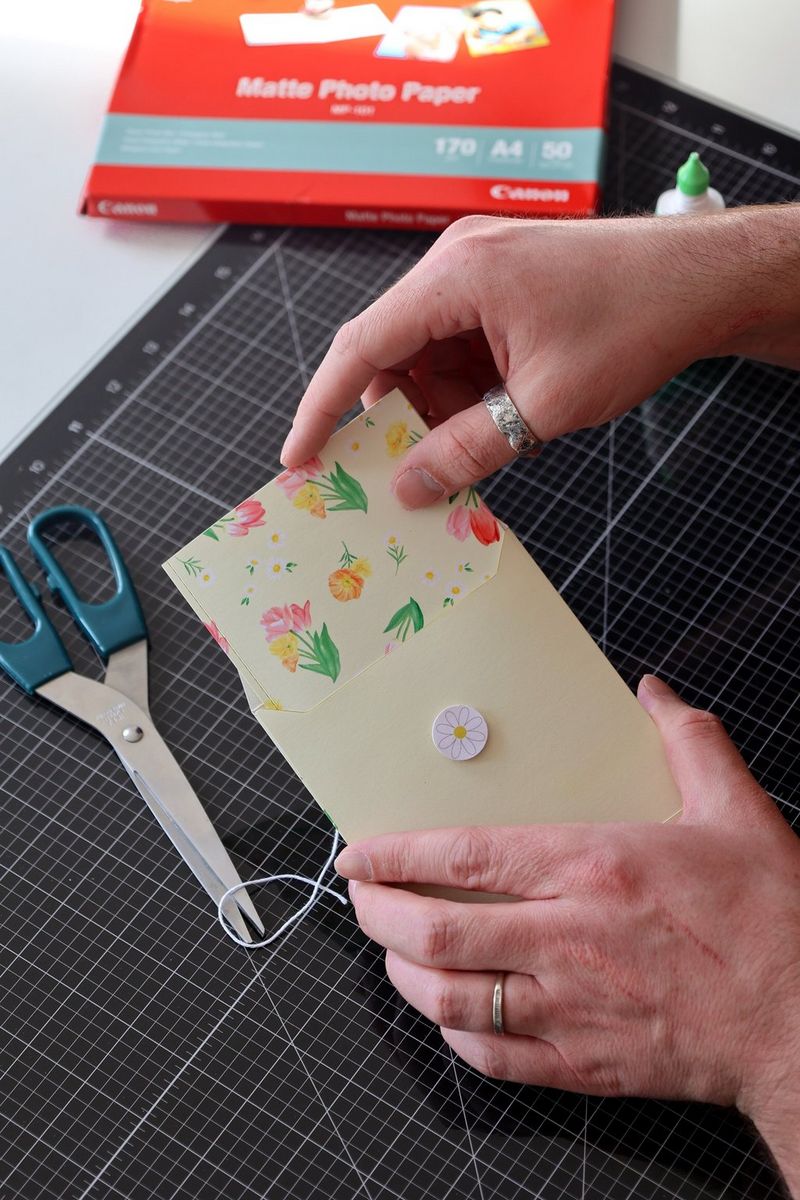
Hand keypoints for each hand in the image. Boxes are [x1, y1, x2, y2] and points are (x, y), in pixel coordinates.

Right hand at [281, 206, 799, 508]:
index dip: (322, 407)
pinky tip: (493, 423)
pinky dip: (465, 390)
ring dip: (437, 407)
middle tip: (403, 472)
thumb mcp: (544, 405)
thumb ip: (468, 450)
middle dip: (394, 416)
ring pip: (426, 354)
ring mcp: (480, 271)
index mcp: (458, 276)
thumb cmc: (634, 322)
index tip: (299, 456)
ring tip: (469, 451)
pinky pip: (459, 346)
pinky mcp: (502, 287)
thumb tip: (411, 487)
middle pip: (390, 351)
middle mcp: (458, 263)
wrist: (702, 281)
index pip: (361, 346)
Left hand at [335, 676, 799, 1192]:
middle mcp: (569, 938)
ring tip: (394, 952)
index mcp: (595, 868)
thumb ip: (690, 742)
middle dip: (378, 915)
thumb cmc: (771, 921)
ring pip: (451, 999)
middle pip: (436, 931)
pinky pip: (492, 1056)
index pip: (465, 856)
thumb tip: (653, 692)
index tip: (359, 852)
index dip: (397, 853)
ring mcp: (571, 1009)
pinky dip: (454, 1033)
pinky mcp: (583, 1064)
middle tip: (362, 901)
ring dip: (405, 974)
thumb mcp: (737, 811)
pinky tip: (452, 1013)